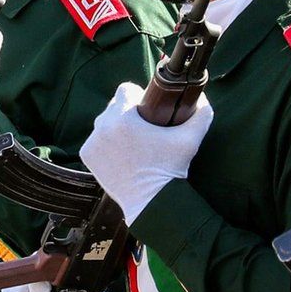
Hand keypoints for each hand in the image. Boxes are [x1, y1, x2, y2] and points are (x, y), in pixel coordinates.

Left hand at [78, 82, 213, 223]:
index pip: (125, 89)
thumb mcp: (191, 138)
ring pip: (103, 123)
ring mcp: (93, 142)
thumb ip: (202, 113)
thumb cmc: (170, 168)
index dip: (137, 95)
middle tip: (142, 126)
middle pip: (113, 106)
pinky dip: (104, 143)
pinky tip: (118, 150)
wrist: (151, 202)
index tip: (146, 106)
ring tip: (131, 140)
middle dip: (126, 112)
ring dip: (114, 127)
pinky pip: (95, 140)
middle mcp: (103, 127)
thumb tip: (203, 97)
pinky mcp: (88, 155)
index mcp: (123, 117)